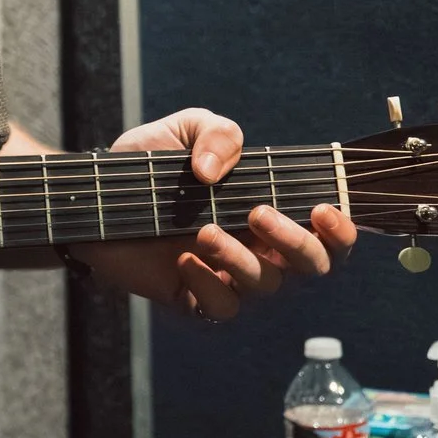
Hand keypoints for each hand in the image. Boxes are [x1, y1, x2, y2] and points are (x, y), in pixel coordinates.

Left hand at [67, 107, 354, 320]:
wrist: (96, 197)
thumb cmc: (151, 166)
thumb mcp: (186, 130)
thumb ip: (218, 134)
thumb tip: (217, 171)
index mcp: (274, 213)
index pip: (329, 235)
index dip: (341, 230)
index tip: (323, 208)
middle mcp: (261, 249)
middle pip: (312, 267)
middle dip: (295, 242)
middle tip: (258, 213)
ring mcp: (230, 276)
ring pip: (265, 286)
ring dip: (240, 258)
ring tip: (203, 230)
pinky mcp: (195, 297)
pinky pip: (220, 307)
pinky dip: (207, 284)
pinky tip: (185, 258)